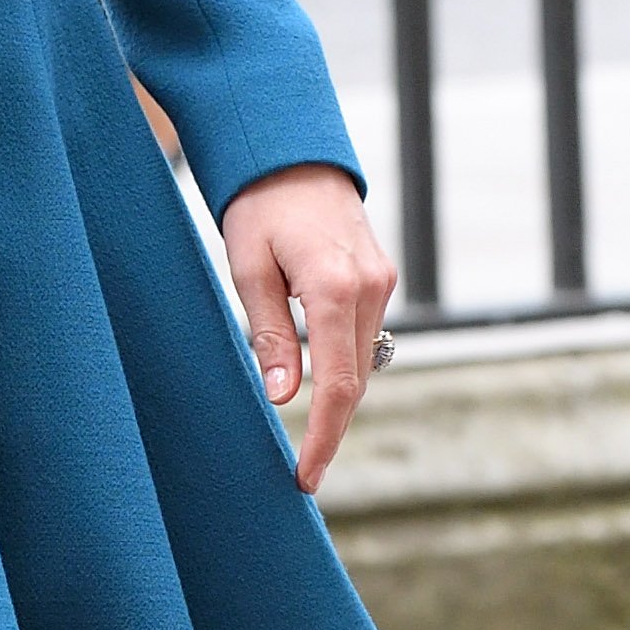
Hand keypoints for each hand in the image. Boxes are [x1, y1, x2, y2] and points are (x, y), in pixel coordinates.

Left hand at [219, 164, 395, 497]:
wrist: (292, 151)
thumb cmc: (257, 205)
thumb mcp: (248, 268)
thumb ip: (268, 334)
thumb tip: (282, 398)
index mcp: (334, 288)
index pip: (336, 386)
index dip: (323, 439)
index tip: (306, 478)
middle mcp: (370, 287)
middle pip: (355, 381)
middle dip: (331, 428)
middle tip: (301, 471)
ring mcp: (381, 281)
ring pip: (363, 362)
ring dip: (338, 399)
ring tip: (308, 437)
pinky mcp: (380, 276)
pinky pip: (365, 336)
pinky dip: (344, 365)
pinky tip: (318, 383)